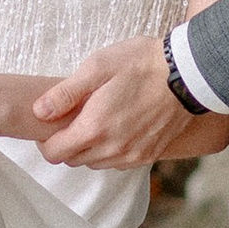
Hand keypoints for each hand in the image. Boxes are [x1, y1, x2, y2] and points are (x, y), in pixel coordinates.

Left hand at [35, 37, 197, 170]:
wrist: (188, 74)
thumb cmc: (142, 64)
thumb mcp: (97, 67)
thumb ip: (65, 93)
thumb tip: (40, 111)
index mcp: (95, 128)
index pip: (55, 153)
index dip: (45, 141)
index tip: (49, 124)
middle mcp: (112, 149)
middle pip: (73, 160)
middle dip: (65, 144)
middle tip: (70, 119)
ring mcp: (133, 155)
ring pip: (95, 164)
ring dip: (88, 149)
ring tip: (94, 121)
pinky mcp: (149, 155)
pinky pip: (118, 163)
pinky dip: (110, 151)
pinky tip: (115, 129)